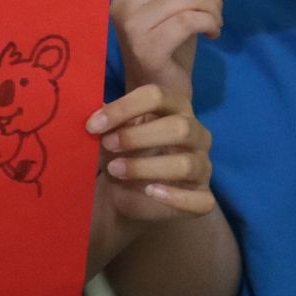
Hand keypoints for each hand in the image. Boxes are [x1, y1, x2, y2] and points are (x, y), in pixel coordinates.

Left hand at [87, 83, 214, 227]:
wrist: (122, 192)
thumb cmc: (120, 152)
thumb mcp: (110, 132)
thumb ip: (106, 118)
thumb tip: (92, 107)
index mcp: (175, 108)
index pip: (157, 96)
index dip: (124, 108)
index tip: (92, 125)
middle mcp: (196, 134)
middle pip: (179, 127)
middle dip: (137, 137)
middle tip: (107, 145)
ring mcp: (203, 166)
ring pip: (186, 164)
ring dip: (145, 167)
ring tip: (115, 170)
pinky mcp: (202, 196)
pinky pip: (199, 200)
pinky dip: (174, 197)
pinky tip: (149, 192)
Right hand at [109, 0, 237, 97]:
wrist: (156, 89)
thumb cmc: (167, 43)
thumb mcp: (171, 3)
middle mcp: (120, 0)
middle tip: (215, 15)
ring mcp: (130, 23)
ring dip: (214, 11)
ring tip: (213, 25)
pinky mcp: (145, 46)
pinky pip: (190, 20)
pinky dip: (210, 24)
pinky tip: (211, 35)